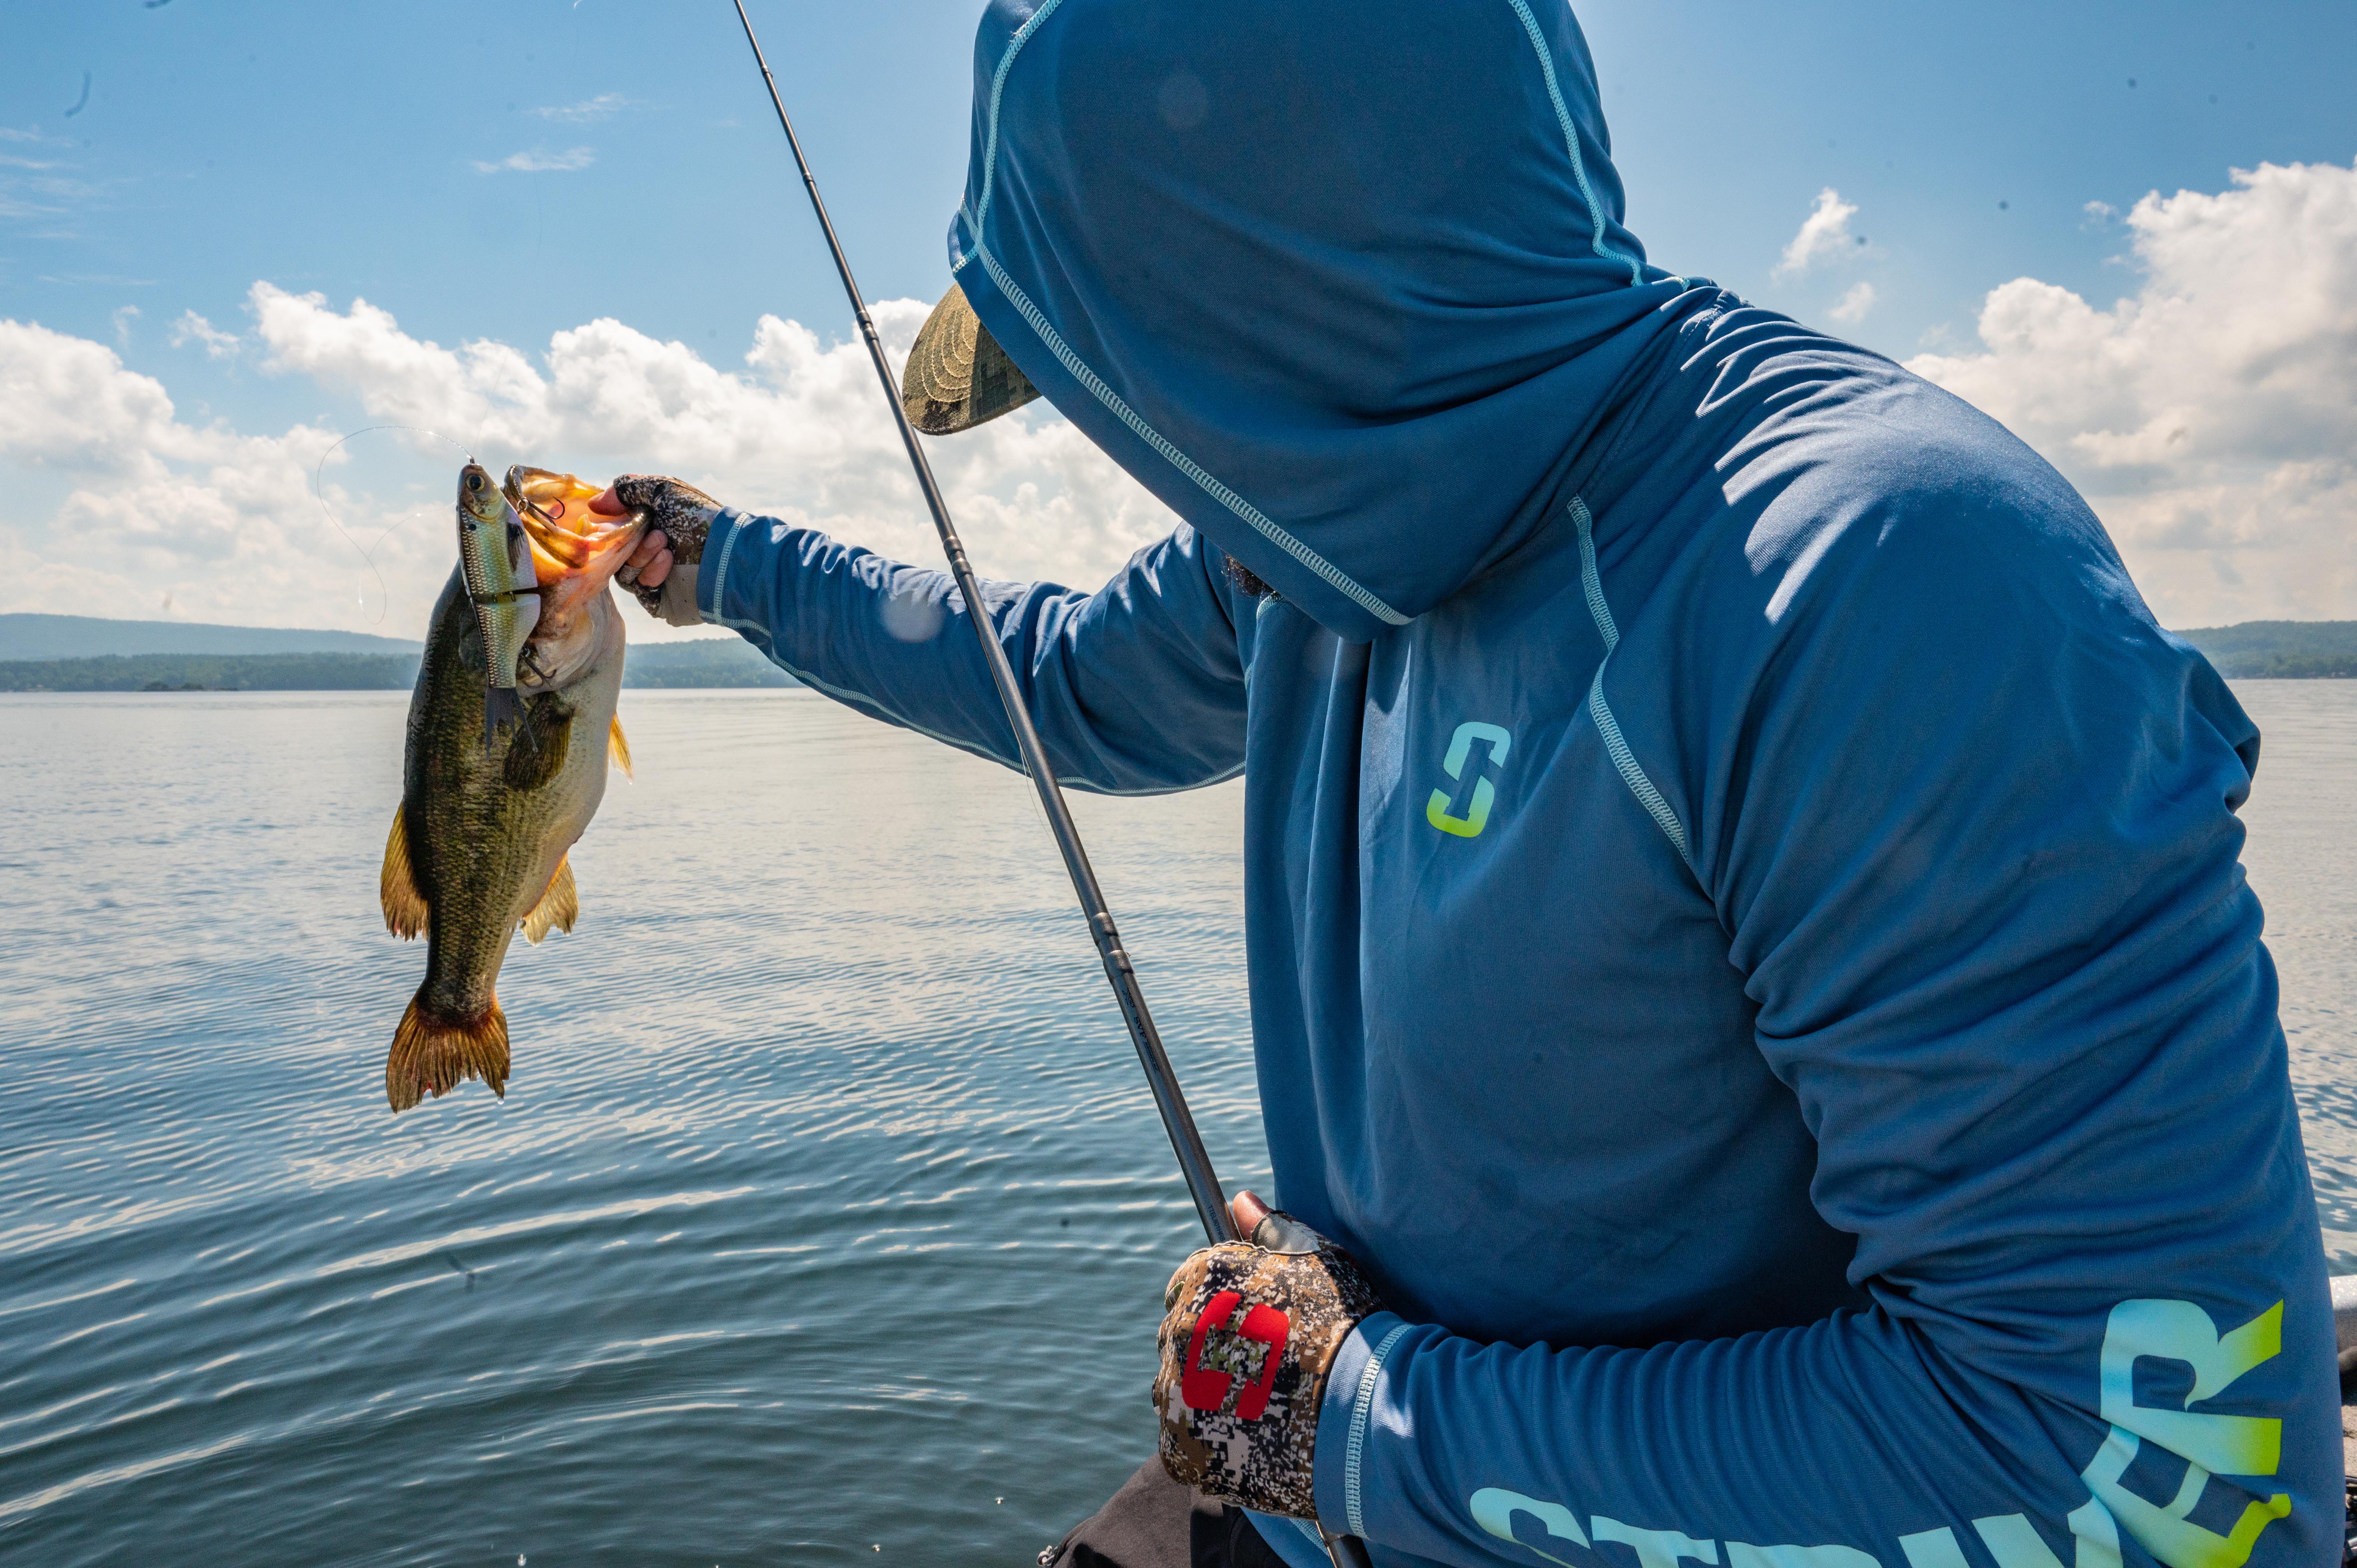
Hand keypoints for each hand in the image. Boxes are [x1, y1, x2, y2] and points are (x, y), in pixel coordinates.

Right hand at [594, 476, 719, 624]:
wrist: (726, 552)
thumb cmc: (697, 516)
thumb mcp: (663, 489)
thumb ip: (626, 489)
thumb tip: (593, 504)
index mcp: (648, 526)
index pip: (612, 528)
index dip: (607, 523)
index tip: (607, 515)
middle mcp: (648, 552)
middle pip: (613, 551)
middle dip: (627, 538)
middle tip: (652, 530)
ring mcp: (653, 577)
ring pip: (623, 570)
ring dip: (640, 554)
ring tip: (664, 543)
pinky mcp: (658, 599)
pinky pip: (638, 588)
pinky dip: (650, 572)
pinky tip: (668, 561)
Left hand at [1153, 1191, 1384, 1519]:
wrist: (1366, 1410)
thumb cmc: (1346, 1327)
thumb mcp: (1315, 1261)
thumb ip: (1269, 1229)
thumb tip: (1240, 1200)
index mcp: (1201, 1279)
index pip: (1189, 1291)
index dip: (1224, 1312)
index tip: (1256, 1332)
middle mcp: (1176, 1332)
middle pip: (1182, 1341)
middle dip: (1212, 1353)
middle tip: (1266, 1373)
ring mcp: (1174, 1395)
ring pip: (1179, 1393)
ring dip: (1207, 1399)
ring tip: (1263, 1409)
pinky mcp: (1181, 1451)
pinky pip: (1184, 1444)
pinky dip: (1211, 1445)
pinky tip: (1254, 1440)